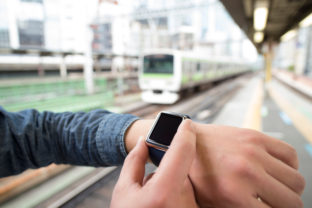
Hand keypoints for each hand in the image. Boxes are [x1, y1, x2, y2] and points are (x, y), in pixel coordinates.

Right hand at [111, 120, 197, 207]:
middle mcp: (184, 203)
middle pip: (180, 171)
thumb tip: (143, 141)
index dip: (184, 133)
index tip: (186, 123)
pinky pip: (190, 198)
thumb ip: (134, 161)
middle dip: (166, 172)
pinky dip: (178, 199)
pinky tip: (163, 207)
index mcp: (164, 192)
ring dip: (172, 187)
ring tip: (156, 204)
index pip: (182, 151)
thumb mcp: (123, 190)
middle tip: (149, 188)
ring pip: (185, 185)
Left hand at [190, 124, 304, 207]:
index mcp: (233, 194)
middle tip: (276, 203)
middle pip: (293, 202)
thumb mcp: (212, 203)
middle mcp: (246, 173)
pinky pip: (291, 154)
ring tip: (277, 188)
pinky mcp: (256, 136)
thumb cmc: (198, 176)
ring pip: (297, 180)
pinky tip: (277, 170)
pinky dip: (290, 166)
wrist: (189, 142)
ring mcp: (253, 152)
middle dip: (287, 206)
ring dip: (290, 188)